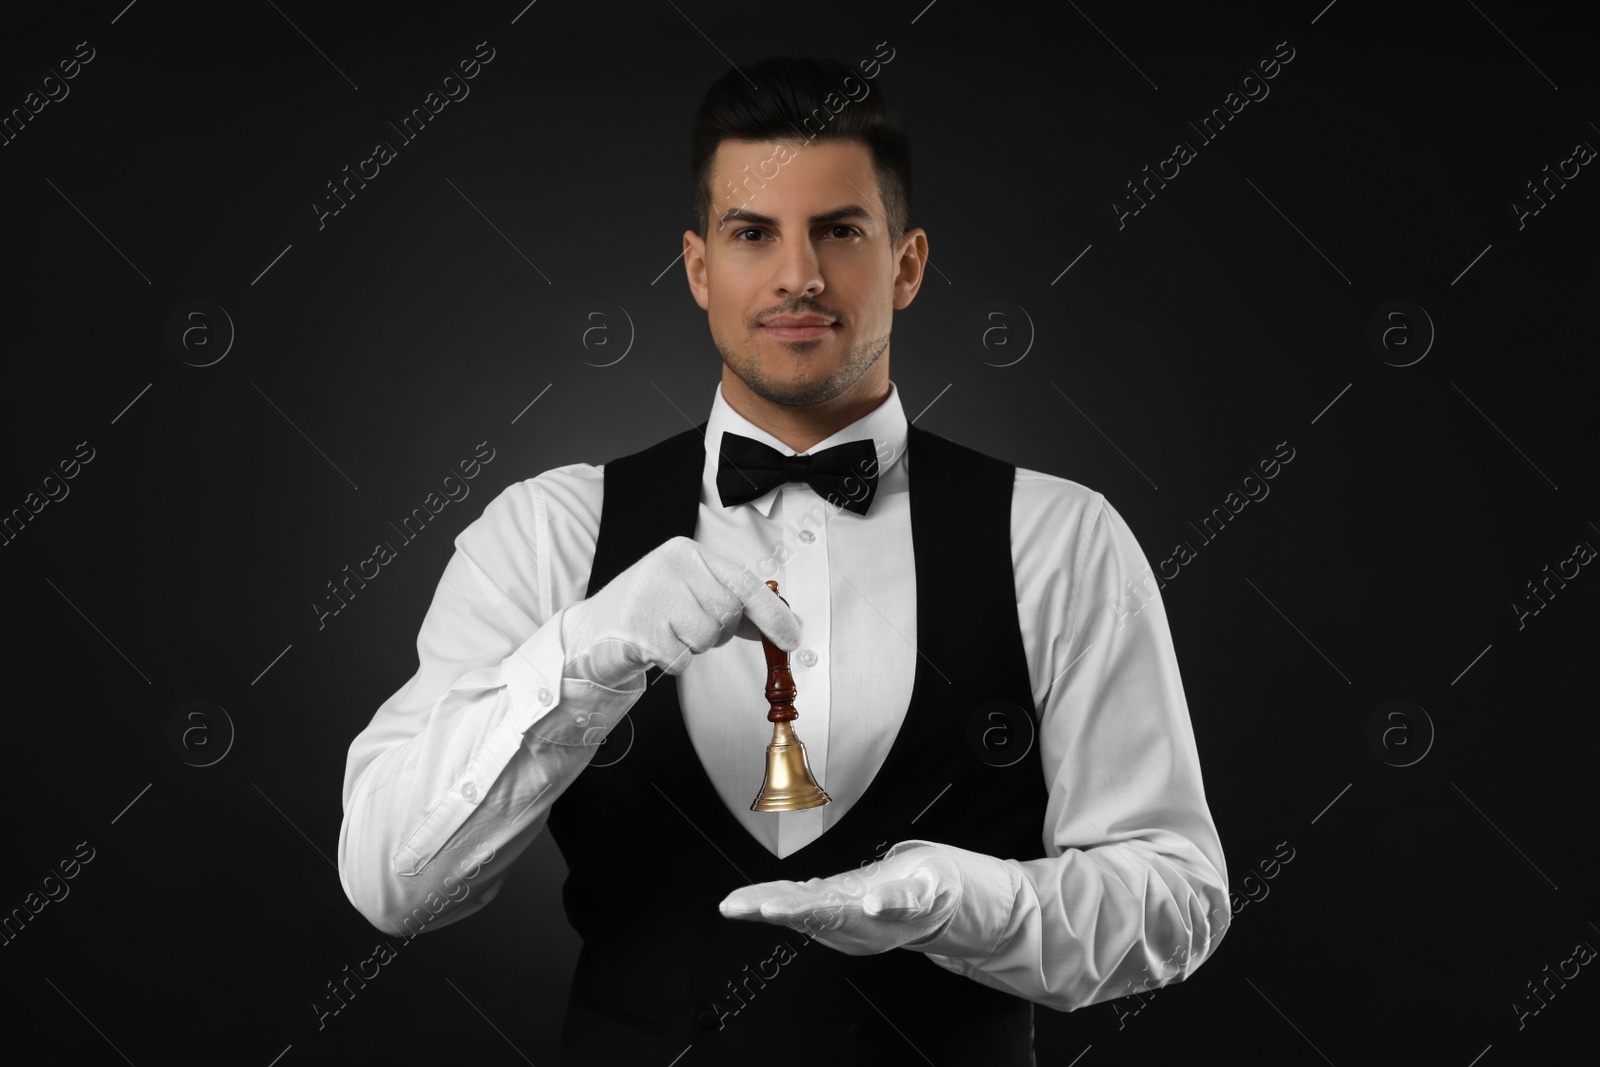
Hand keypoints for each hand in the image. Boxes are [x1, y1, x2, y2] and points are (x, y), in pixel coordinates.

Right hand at [559, 535, 800, 688]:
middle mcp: (669, 565)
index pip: (743, 581)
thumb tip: (787, 624)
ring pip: (706, 637)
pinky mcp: (637, 627)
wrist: (589, 632)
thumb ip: (736, 606)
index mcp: (687, 552)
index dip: (772, 613)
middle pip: (727, 614)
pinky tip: (652, 646)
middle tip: (687, 627)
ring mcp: (651, 594)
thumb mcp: (692, 596)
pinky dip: (672, 661)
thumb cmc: (650, 613)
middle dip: (717, 632)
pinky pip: (681, 658)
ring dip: (692, 646)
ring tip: (666, 633)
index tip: (793, 637)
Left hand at [718, 843, 964, 955]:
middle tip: (734, 907)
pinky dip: (772, 898)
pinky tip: (750, 899)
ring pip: (795, 914)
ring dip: (761, 907)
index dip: (797, 910)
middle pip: (803, 917)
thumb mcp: (932, 887)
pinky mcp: (833, 908)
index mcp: (872, 922)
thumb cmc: (934, 888)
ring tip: (731, 905)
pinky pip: (798, 904)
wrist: (936, 899)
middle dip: (766, 909)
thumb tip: (877, 905)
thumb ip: (906, 899)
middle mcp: (850, 928)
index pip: (828, 915)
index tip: (769, 908)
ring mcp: (839, 921)